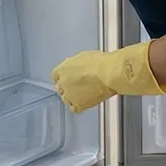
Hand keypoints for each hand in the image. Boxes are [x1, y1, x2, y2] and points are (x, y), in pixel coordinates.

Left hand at [51, 42, 165, 112]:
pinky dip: (79, 106)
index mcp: (61, 69)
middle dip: (68, 87)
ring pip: (66, 99)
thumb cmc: (101, 63)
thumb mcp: (84, 57)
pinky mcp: (78, 105)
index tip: (69, 78)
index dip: (64, 77)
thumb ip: (75, 64)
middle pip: (60, 88)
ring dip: (73, 97)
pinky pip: (74, 108)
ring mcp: (69, 95)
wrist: (109, 73)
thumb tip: (77, 67)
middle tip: (78, 86)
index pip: (56, 76)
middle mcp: (62, 83)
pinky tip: (85, 102)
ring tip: (84, 94)